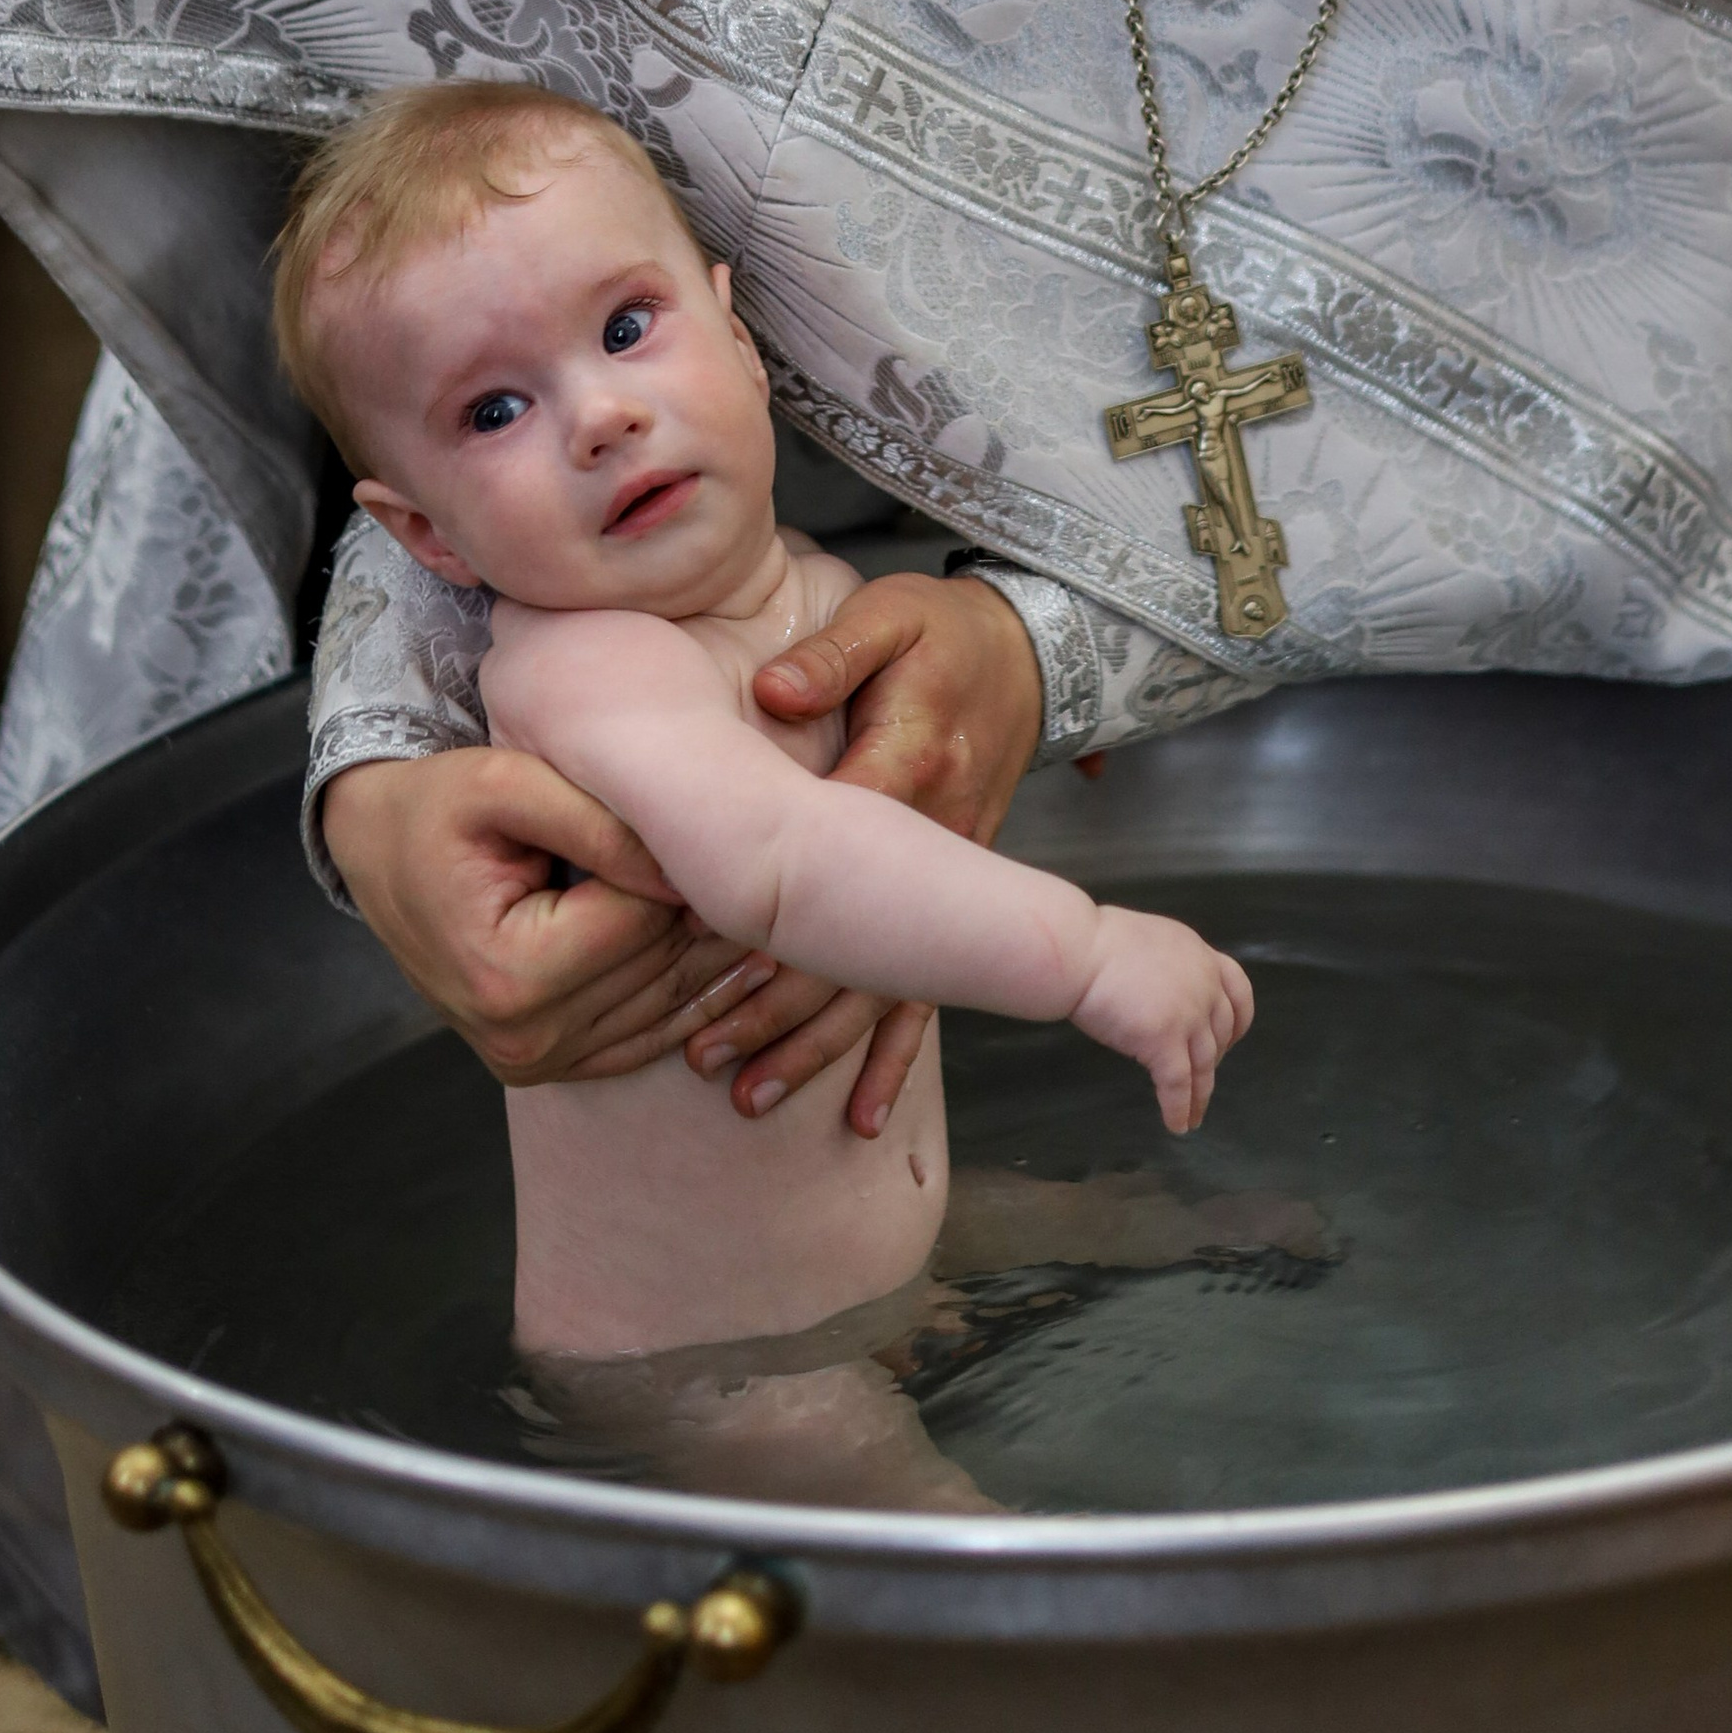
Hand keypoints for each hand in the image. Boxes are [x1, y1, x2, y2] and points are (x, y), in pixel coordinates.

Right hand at [321, 747, 779, 1086]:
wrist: (381, 852)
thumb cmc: (438, 806)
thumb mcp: (506, 784)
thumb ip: (599, 823)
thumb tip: (686, 871)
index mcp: (508, 974)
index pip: (643, 923)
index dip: (690, 875)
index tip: (735, 836)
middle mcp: (522, 1037)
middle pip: (659, 968)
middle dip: (717, 920)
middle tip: (780, 876)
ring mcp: (532, 1061)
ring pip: (664, 1008)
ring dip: (723, 967)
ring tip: (778, 914)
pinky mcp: (543, 1065)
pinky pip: (642, 1040)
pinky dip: (693, 1005)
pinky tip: (742, 965)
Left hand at [683, 573, 1044, 1130]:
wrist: (1030, 655)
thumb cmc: (942, 633)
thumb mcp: (892, 617)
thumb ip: (834, 656)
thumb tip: (775, 693)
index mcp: (907, 762)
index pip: (834, 850)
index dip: (773, 909)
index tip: (701, 957)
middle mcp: (933, 833)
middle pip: (852, 938)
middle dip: (777, 1004)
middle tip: (703, 1054)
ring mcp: (949, 872)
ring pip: (884, 979)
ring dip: (816, 1041)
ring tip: (749, 1092)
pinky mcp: (954, 892)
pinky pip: (929, 984)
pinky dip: (894, 1054)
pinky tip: (862, 1115)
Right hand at [1069, 907, 1253, 1132]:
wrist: (1078, 950)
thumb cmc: (1096, 943)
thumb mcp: (1149, 941)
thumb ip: (1168, 967)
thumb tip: (1164, 992)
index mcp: (1200, 955)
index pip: (1238, 990)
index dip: (1238, 1020)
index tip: (1232, 1040)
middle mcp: (1203, 985)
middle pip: (1221, 1033)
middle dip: (1213, 1062)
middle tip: (1202, 1081)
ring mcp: (1188, 1014)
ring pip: (1203, 1065)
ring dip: (1200, 1095)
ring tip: (1194, 1117)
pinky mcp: (1164, 1040)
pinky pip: (1178, 1084)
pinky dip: (1179, 1108)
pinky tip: (1176, 1124)